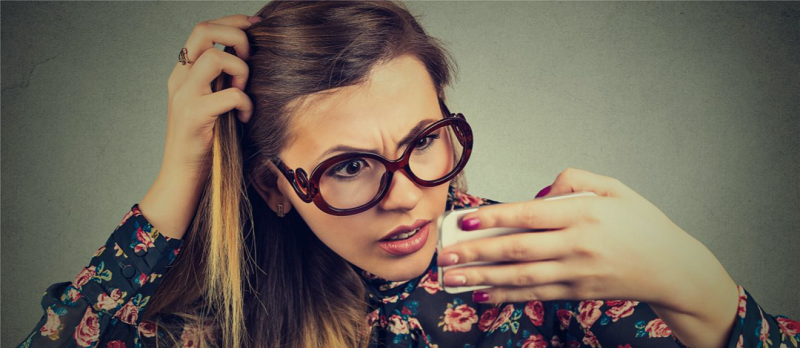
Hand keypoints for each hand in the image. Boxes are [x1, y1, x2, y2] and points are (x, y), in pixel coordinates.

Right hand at [163, 14, 257, 178]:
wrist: (183, 176)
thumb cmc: (207, 140)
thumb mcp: (213, 101)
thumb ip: (223, 79)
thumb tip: (251, 56)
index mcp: (183, 72)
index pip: (203, 29)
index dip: (232, 22)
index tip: (255, 25)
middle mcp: (180, 78)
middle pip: (203, 31)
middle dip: (236, 36)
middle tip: (250, 58)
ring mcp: (184, 96)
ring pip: (215, 58)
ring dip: (240, 70)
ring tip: (244, 91)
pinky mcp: (194, 116)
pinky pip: (230, 95)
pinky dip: (245, 103)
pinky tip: (245, 118)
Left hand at [437, 167, 704, 306]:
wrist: (673, 268)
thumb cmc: (641, 224)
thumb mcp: (615, 188)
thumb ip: (575, 180)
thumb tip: (536, 194)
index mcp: (583, 213)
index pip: (529, 215)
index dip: (494, 219)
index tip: (464, 220)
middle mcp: (577, 245)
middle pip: (517, 250)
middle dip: (476, 253)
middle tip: (444, 256)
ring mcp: (577, 272)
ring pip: (521, 277)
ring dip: (482, 278)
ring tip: (452, 278)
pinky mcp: (578, 292)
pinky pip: (535, 294)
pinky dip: (506, 294)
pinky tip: (482, 292)